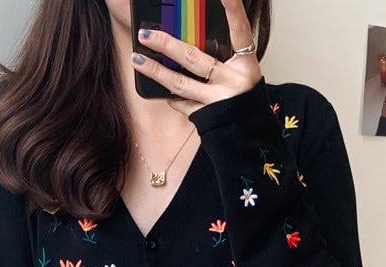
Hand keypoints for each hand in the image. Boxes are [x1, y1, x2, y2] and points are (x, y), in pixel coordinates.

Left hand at [130, 0, 261, 115]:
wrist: (248, 135)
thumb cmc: (244, 99)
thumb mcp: (242, 73)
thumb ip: (224, 57)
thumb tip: (192, 40)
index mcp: (246, 65)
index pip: (240, 30)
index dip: (233, 10)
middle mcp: (231, 82)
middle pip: (194, 58)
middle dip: (167, 45)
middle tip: (146, 35)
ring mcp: (216, 101)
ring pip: (180, 83)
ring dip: (155, 71)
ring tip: (137, 59)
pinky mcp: (205, 117)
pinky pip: (182, 103)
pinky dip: (171, 96)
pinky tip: (160, 90)